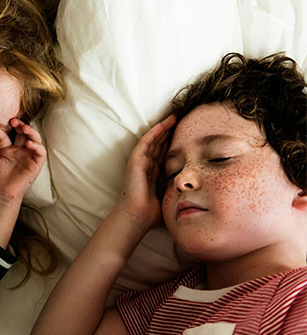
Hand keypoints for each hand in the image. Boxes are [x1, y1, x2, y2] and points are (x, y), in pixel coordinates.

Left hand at [0, 118, 45, 202]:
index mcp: (8, 149)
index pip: (7, 135)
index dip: (1, 130)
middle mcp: (19, 150)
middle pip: (23, 133)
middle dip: (19, 125)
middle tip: (13, 121)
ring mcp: (28, 156)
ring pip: (35, 139)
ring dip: (31, 131)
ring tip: (24, 128)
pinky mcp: (36, 164)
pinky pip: (41, 152)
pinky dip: (37, 146)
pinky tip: (29, 143)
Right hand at [117, 114, 175, 229]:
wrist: (136, 216)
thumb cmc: (151, 213)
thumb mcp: (170, 198)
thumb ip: (179, 192)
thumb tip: (198, 195)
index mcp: (153, 173)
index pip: (164, 153)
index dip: (173, 142)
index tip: (186, 135)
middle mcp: (147, 165)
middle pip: (159, 144)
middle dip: (169, 131)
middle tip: (181, 119)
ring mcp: (140, 162)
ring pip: (154, 140)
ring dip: (163, 128)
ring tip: (174, 117)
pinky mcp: (136, 160)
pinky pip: (146, 142)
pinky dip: (154, 133)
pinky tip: (163, 125)